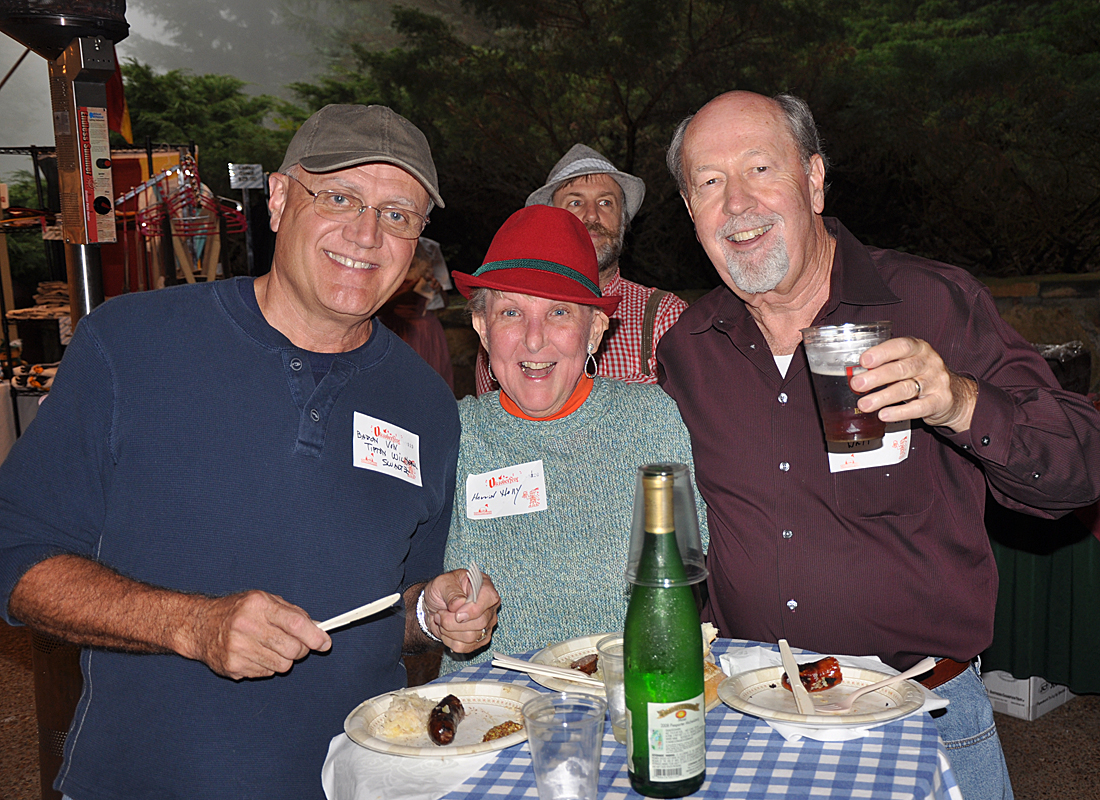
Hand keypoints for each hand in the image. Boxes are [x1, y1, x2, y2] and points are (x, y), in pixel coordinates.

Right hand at [184, 590, 330, 679]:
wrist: (200, 625)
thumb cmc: (237, 611)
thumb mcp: (265, 600)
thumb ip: (293, 613)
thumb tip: (318, 630)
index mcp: (258, 605)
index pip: (295, 623)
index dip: (314, 635)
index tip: (324, 642)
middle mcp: (246, 626)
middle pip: (292, 649)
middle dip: (301, 650)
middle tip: (296, 645)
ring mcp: (238, 648)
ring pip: (282, 665)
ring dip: (284, 659)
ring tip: (271, 647)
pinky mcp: (233, 667)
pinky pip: (266, 673)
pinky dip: (267, 666)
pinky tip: (256, 654)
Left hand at [421, 569, 500, 652]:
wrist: (435, 605)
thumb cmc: (442, 589)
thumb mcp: (443, 582)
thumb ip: (451, 592)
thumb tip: (458, 605)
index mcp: (485, 586)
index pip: (489, 598)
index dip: (473, 609)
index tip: (455, 612)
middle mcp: (489, 606)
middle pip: (480, 622)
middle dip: (454, 622)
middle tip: (441, 614)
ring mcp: (487, 624)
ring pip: (471, 637)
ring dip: (449, 631)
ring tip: (442, 620)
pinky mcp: (479, 639)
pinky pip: (465, 647)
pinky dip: (449, 640)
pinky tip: (446, 630)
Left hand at [850, 336, 977, 432]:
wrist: (955, 394)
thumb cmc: (922, 375)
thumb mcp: (909, 362)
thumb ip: (887, 364)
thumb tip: (856, 373)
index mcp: (919, 348)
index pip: (901, 346)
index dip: (882, 352)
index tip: (864, 360)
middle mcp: (929, 363)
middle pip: (901, 369)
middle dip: (876, 377)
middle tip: (857, 384)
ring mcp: (936, 382)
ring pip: (906, 388)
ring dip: (882, 397)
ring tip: (864, 404)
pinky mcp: (940, 401)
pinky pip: (918, 408)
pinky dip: (899, 412)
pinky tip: (884, 415)